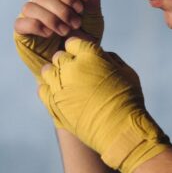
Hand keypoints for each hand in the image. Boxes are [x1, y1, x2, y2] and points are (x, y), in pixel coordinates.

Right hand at [14, 0, 103, 80]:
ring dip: (50, 18)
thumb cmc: (81, 44)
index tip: (80, 10)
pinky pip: (20, 23)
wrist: (72, 68)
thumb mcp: (93, 25)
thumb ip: (92, 7)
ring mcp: (28, 19)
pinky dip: (36, 26)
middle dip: (62, 10)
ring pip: (30, 7)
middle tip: (75, 25)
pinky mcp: (21, 34)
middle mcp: (39, 6)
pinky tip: (49, 34)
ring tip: (64, 32)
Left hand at [38, 38, 168, 172]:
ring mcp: (60, 86)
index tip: (84, 59)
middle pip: (59, 56)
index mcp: (90, 55)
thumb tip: (102, 55)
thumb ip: (111, 59)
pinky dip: (49, 89)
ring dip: (55, 74)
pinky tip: (60, 95)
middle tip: (77, 73)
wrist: (120, 131)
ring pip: (47, 70)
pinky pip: (42, 89)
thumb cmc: (129, 101)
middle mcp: (71, 67)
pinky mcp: (53, 104)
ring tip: (66, 84)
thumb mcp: (127, 72)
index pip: (73, 42)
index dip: (79, 49)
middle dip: (67, 62)